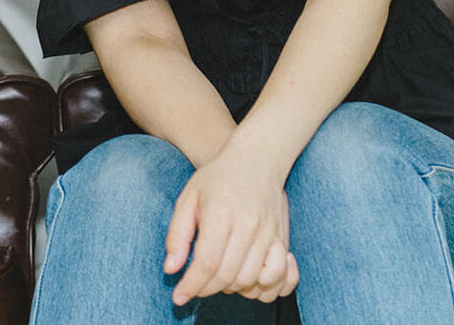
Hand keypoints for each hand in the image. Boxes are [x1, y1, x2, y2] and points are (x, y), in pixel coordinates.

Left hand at [163, 151, 299, 306]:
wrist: (258, 157)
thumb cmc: (218, 177)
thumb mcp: (188, 198)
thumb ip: (177, 235)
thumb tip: (171, 269)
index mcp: (220, 213)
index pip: (206, 263)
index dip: (191, 285)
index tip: (178, 296)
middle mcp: (247, 225)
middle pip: (227, 276)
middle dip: (206, 289)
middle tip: (194, 285)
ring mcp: (268, 233)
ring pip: (250, 281)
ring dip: (230, 288)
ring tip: (216, 278)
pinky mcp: (281, 239)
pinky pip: (279, 276)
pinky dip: (263, 286)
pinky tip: (247, 280)